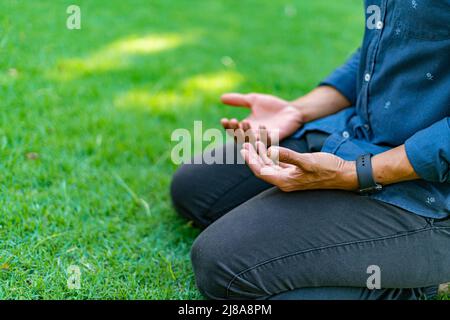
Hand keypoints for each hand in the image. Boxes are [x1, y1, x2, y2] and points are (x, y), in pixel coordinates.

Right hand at [220, 93, 303, 143]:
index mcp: (246, 127)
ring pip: (252, 141)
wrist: (291, 109)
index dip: (227, 127)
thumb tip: (221, 98)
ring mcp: (264, 138)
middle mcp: (253, 135)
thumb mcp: (253, 100)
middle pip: (239, 138)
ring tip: (245, 122)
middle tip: (234, 121)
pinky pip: (267, 141)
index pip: (233, 130)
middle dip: (235, 130)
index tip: (224, 119)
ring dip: (247, 133)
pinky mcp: (275, 139)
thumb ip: (238, 100)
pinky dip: (263, 135)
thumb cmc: (272, 106)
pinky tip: (261, 126)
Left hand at [241, 142, 357, 191]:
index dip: (251, 160)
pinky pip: (279, 161)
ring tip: (255, 138)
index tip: (243, 148)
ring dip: (262, 151)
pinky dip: (273, 151)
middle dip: (253, 154)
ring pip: (270, 163)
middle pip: (263, 167)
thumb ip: (288, 156)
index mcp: (285, 181)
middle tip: (244, 141)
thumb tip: (271, 150)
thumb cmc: (327, 169)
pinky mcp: (294, 170)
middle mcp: (285, 180)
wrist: (344, 173)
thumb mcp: (307, 161)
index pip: (261, 171)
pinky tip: (269, 141)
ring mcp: (289, 175)